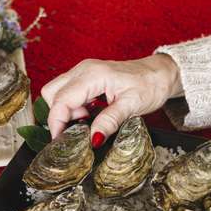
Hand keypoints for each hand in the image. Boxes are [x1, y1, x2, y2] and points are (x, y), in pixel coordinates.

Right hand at [41, 54, 182, 146]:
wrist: (159, 73)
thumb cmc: (149, 85)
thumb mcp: (132, 106)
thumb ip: (109, 121)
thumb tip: (92, 139)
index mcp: (93, 75)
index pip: (61, 100)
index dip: (56, 123)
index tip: (61, 141)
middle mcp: (83, 69)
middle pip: (51, 93)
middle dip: (59, 115)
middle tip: (79, 129)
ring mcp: (83, 71)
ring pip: (56, 92)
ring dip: (65, 110)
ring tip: (87, 119)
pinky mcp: (85, 76)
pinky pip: (67, 91)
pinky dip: (72, 106)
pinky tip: (89, 113)